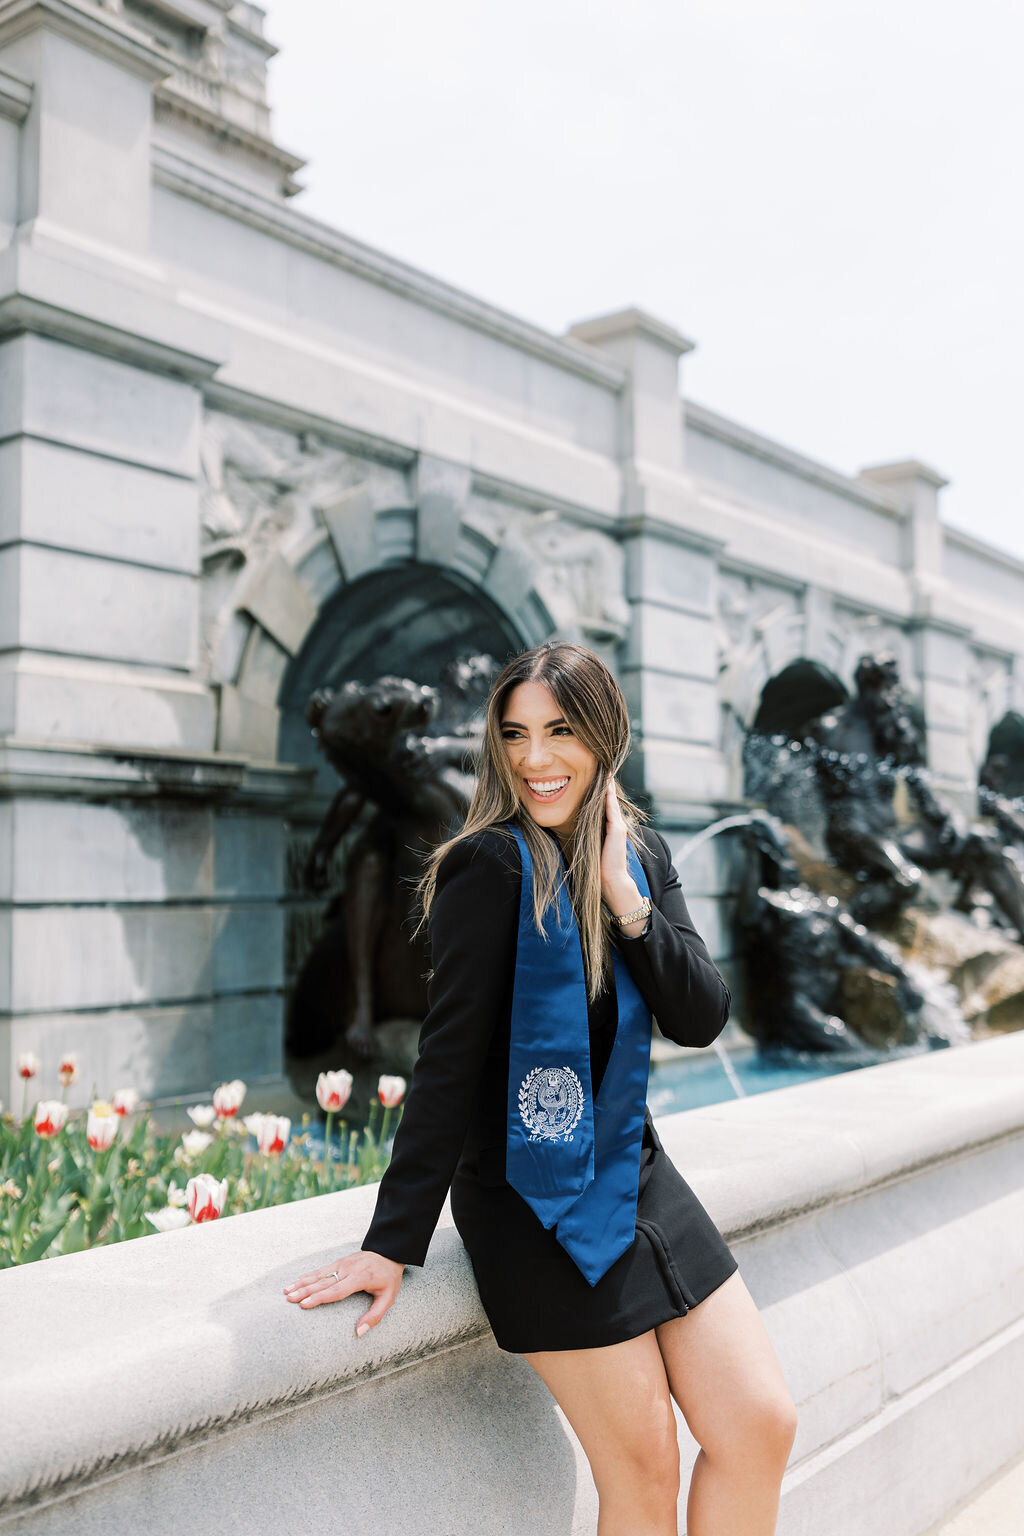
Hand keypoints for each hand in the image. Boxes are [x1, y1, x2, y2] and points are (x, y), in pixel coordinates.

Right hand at [283, 1250, 404, 1336]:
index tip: (305, 1304)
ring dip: (301, 1282)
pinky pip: (320, 1270)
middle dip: (305, 1290)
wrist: (389, 1252)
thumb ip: (375, 1316)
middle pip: (323, 1282)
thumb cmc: (389, 1278)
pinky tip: (295, 1282)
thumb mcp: (389, 1298)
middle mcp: (348, 1269)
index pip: (337, 1290)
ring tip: (286, 1291)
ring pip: (319, 1274)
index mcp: (360, 1278)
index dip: (320, 1297)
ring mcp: (342, 1263)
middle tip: (289, 1298)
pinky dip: (306, 1276)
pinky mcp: (338, 1262)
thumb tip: (358, 1332)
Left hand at [600, 775, 641, 915]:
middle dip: (606, 785)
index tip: (596, 779)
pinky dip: (609, 795)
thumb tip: (570, 830)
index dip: (601, 793)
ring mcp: (619, 826)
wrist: (610, 879)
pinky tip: (606, 784)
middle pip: (609, 800)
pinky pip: (611, 808)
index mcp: (609, 828)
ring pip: (611, 801)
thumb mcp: (591, 846)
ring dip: (608, 786)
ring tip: (606, 771)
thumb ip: (587, 836)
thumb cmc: (598, 866)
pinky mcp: (618, 829)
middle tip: (603, 768)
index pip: (604, 806)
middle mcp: (616, 825)